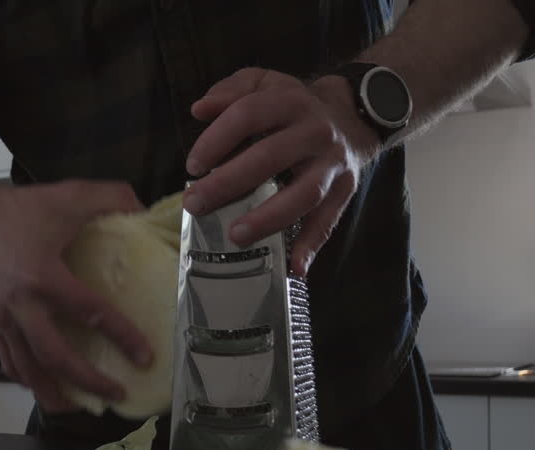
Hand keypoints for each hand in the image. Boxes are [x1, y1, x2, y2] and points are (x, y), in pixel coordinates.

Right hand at [0, 179, 153, 412]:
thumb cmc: (14, 211)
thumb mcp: (65, 195)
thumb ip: (108, 198)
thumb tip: (142, 210)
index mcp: (42, 276)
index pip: (89, 311)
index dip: (121, 336)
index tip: (144, 356)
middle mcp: (22, 305)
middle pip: (55, 356)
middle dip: (87, 380)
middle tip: (116, 393)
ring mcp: (5, 319)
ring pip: (28, 368)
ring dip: (53, 392)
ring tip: (78, 408)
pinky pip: (9, 360)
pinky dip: (27, 379)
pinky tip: (44, 388)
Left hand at [183, 68, 381, 275]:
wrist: (356, 113)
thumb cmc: (295, 104)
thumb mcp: (265, 83)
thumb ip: (230, 90)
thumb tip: (199, 109)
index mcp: (289, 101)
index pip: (247, 115)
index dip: (216, 140)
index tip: (192, 166)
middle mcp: (315, 132)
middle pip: (270, 157)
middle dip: (228, 184)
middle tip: (195, 204)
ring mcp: (333, 164)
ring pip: (303, 194)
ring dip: (269, 218)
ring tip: (236, 236)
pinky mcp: (345, 189)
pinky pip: (329, 220)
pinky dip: (312, 245)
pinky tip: (293, 267)